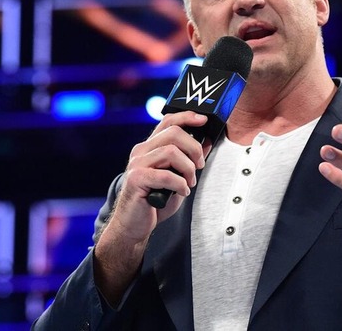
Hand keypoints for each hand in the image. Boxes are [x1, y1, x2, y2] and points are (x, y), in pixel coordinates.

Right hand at [112, 111, 209, 238]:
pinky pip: (166, 175)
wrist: (134, 225)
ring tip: (189, 183)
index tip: (204, 120)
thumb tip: (207, 141)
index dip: (187, 117)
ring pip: (172, 151)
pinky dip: (180, 184)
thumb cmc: (155, 201)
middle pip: (174, 133)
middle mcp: (141, 151)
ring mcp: (137, 164)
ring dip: (188, 168)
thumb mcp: (178, 177)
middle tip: (199, 167)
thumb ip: (189, 159)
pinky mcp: (136, 179)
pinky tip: (182, 192)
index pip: (168, 121)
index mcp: (150, 147)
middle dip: (194, 149)